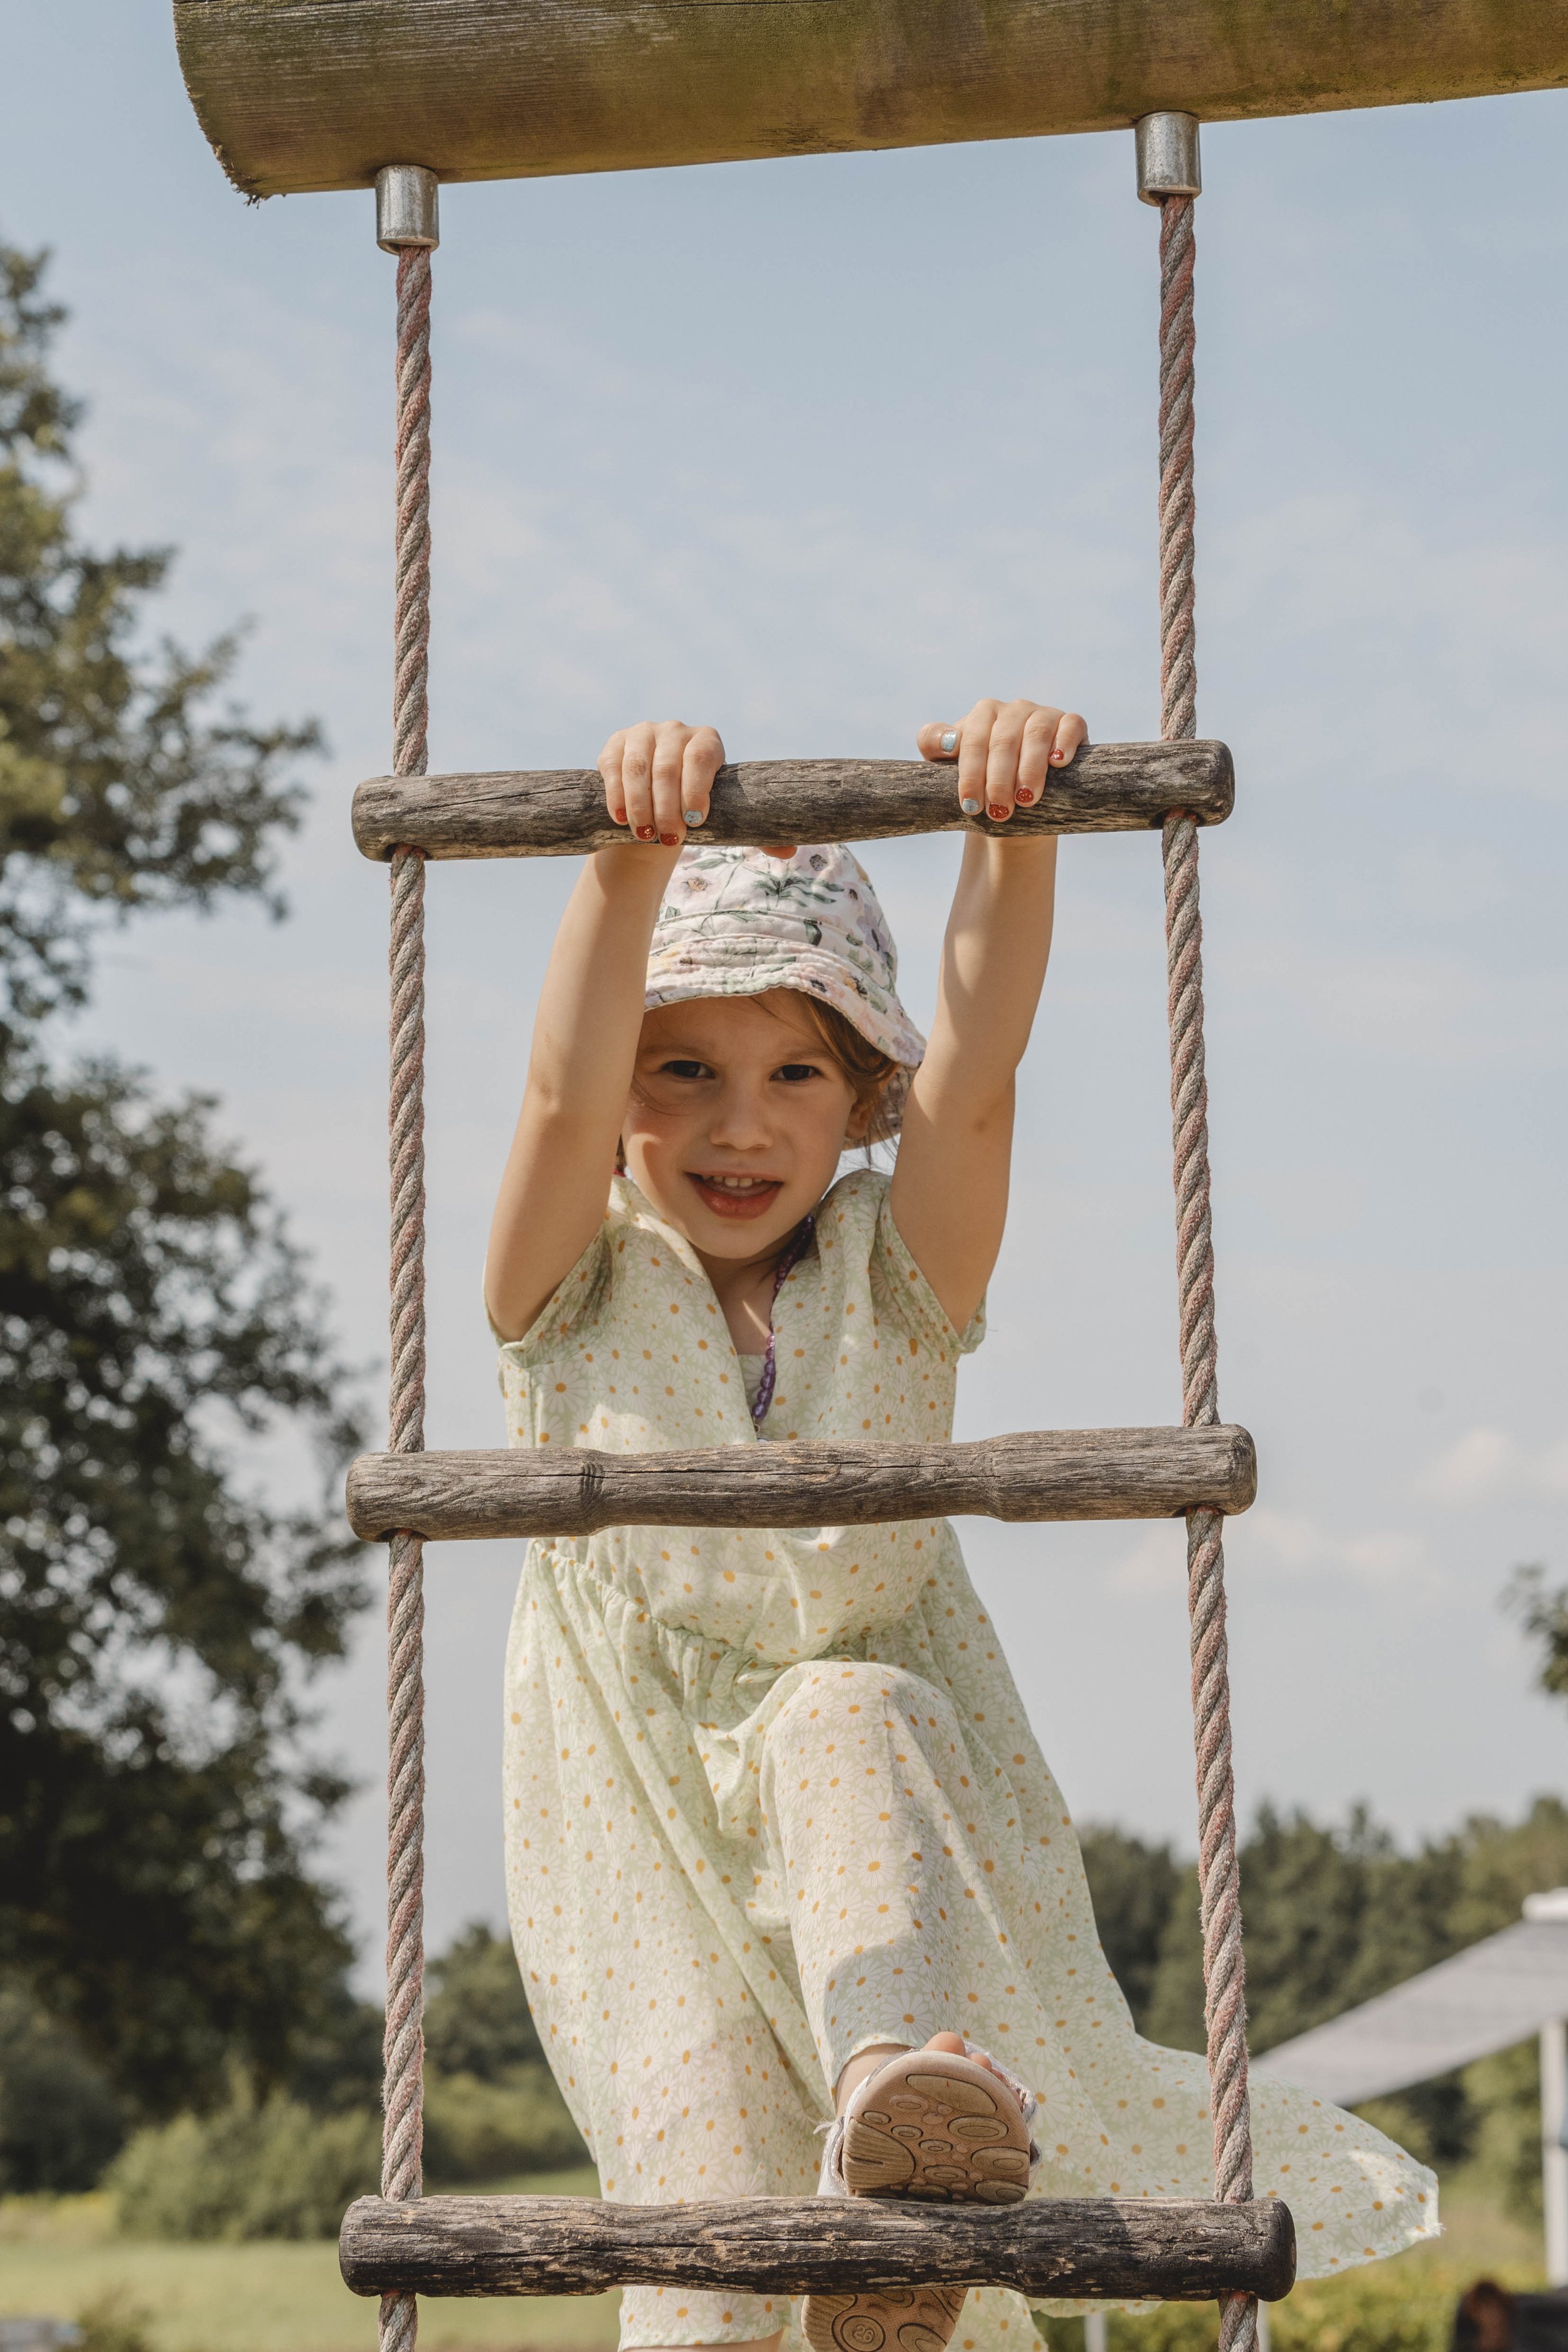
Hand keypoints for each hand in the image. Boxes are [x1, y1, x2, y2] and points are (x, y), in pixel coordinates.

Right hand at [599, 720, 724, 845]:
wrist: (657, 801)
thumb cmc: (686, 805)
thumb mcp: (702, 803)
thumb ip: (701, 807)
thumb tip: (691, 820)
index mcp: (705, 739)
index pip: (699, 758)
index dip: (695, 791)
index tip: (694, 821)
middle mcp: (674, 730)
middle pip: (666, 769)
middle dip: (666, 810)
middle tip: (668, 838)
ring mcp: (644, 732)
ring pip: (637, 769)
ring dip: (640, 806)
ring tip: (645, 834)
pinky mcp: (617, 741)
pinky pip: (613, 767)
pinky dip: (616, 797)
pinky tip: (621, 819)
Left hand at [917, 698, 1086, 822]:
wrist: (1020, 805)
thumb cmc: (982, 784)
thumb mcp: (948, 766)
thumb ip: (933, 744)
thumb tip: (946, 743)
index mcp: (983, 715)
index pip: (973, 739)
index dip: (970, 773)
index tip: (969, 805)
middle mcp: (1013, 710)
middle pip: (1003, 740)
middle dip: (999, 779)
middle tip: (998, 812)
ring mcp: (1043, 714)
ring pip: (1035, 734)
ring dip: (1030, 768)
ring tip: (1026, 799)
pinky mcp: (1070, 724)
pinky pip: (1070, 725)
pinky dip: (1064, 742)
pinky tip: (1057, 763)